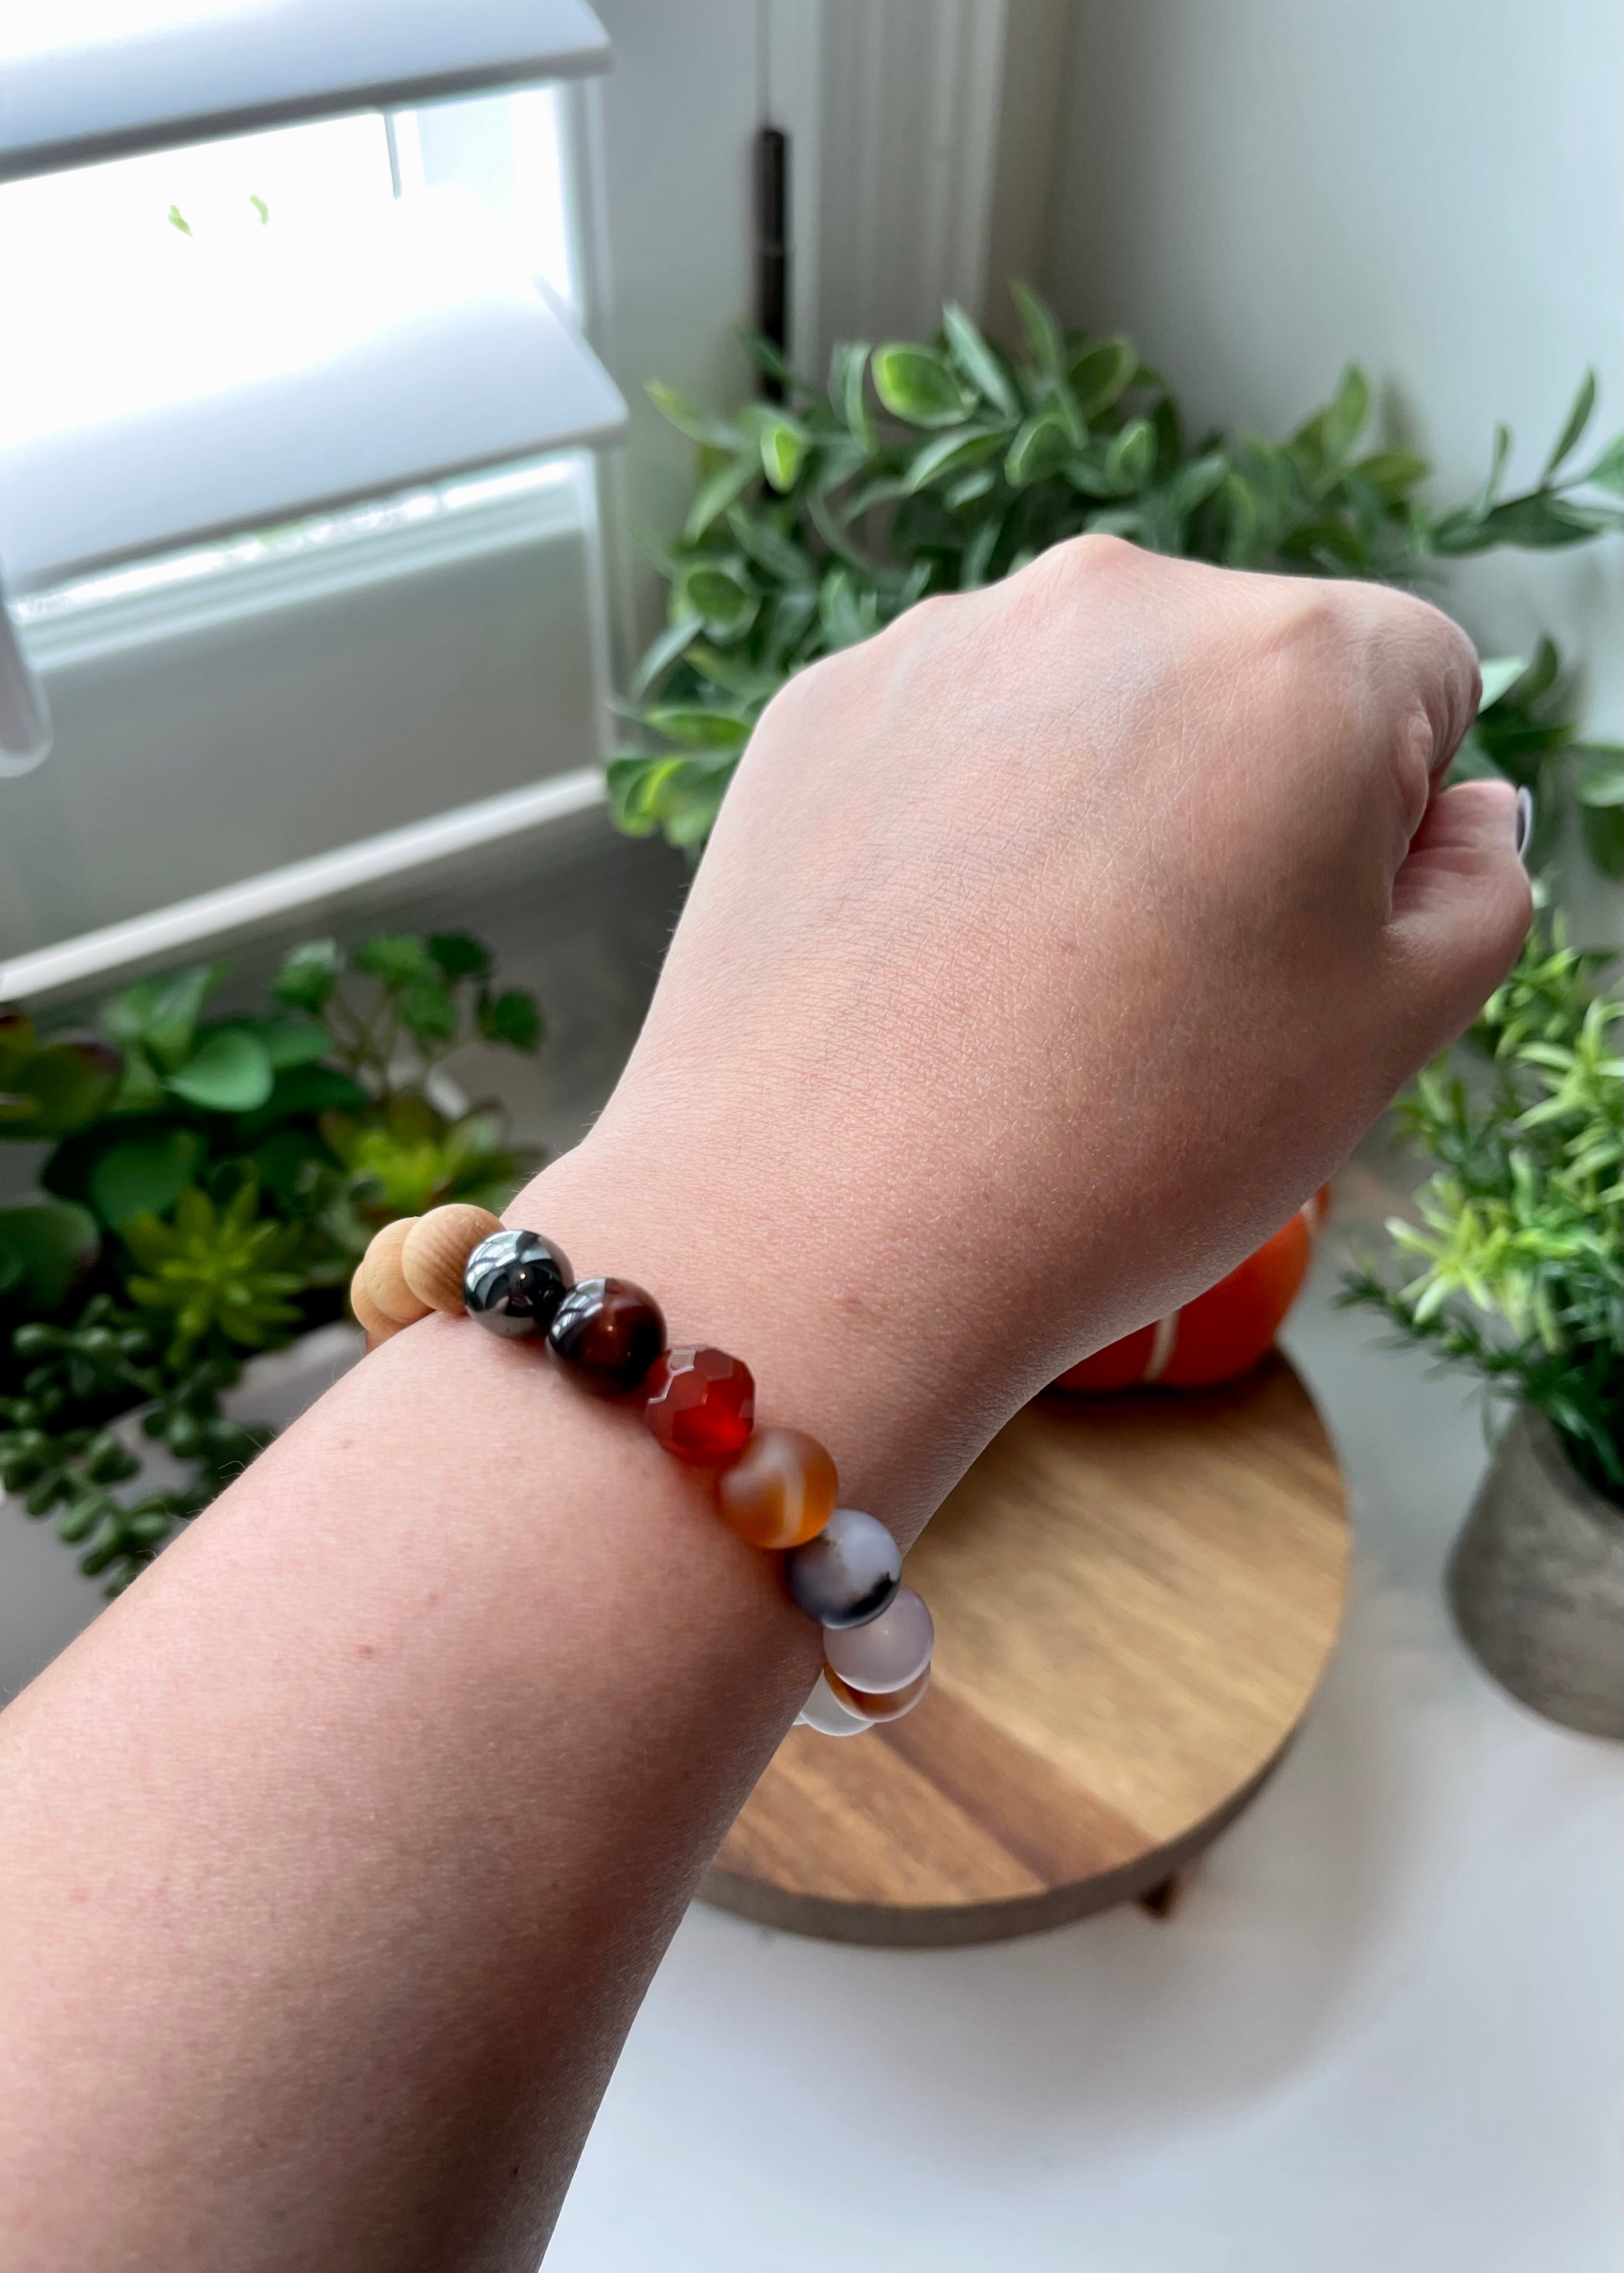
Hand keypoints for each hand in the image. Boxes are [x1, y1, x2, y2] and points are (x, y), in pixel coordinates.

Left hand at [536, 538, 1528, 1537]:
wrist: (825, 1226)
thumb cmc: (1126, 1145)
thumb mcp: (1386, 1038)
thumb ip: (1480, 891)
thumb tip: (1467, 814)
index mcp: (1297, 659)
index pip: (1419, 679)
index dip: (1388, 820)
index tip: (1304, 937)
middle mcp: (1114, 598)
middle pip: (1244, 674)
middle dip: (1242, 795)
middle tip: (1172, 978)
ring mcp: (944, 643)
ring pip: (1086, 701)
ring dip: (1097, 799)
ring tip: (1040, 980)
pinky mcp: (821, 705)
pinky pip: (948, 735)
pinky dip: (963, 817)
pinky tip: (938, 953)